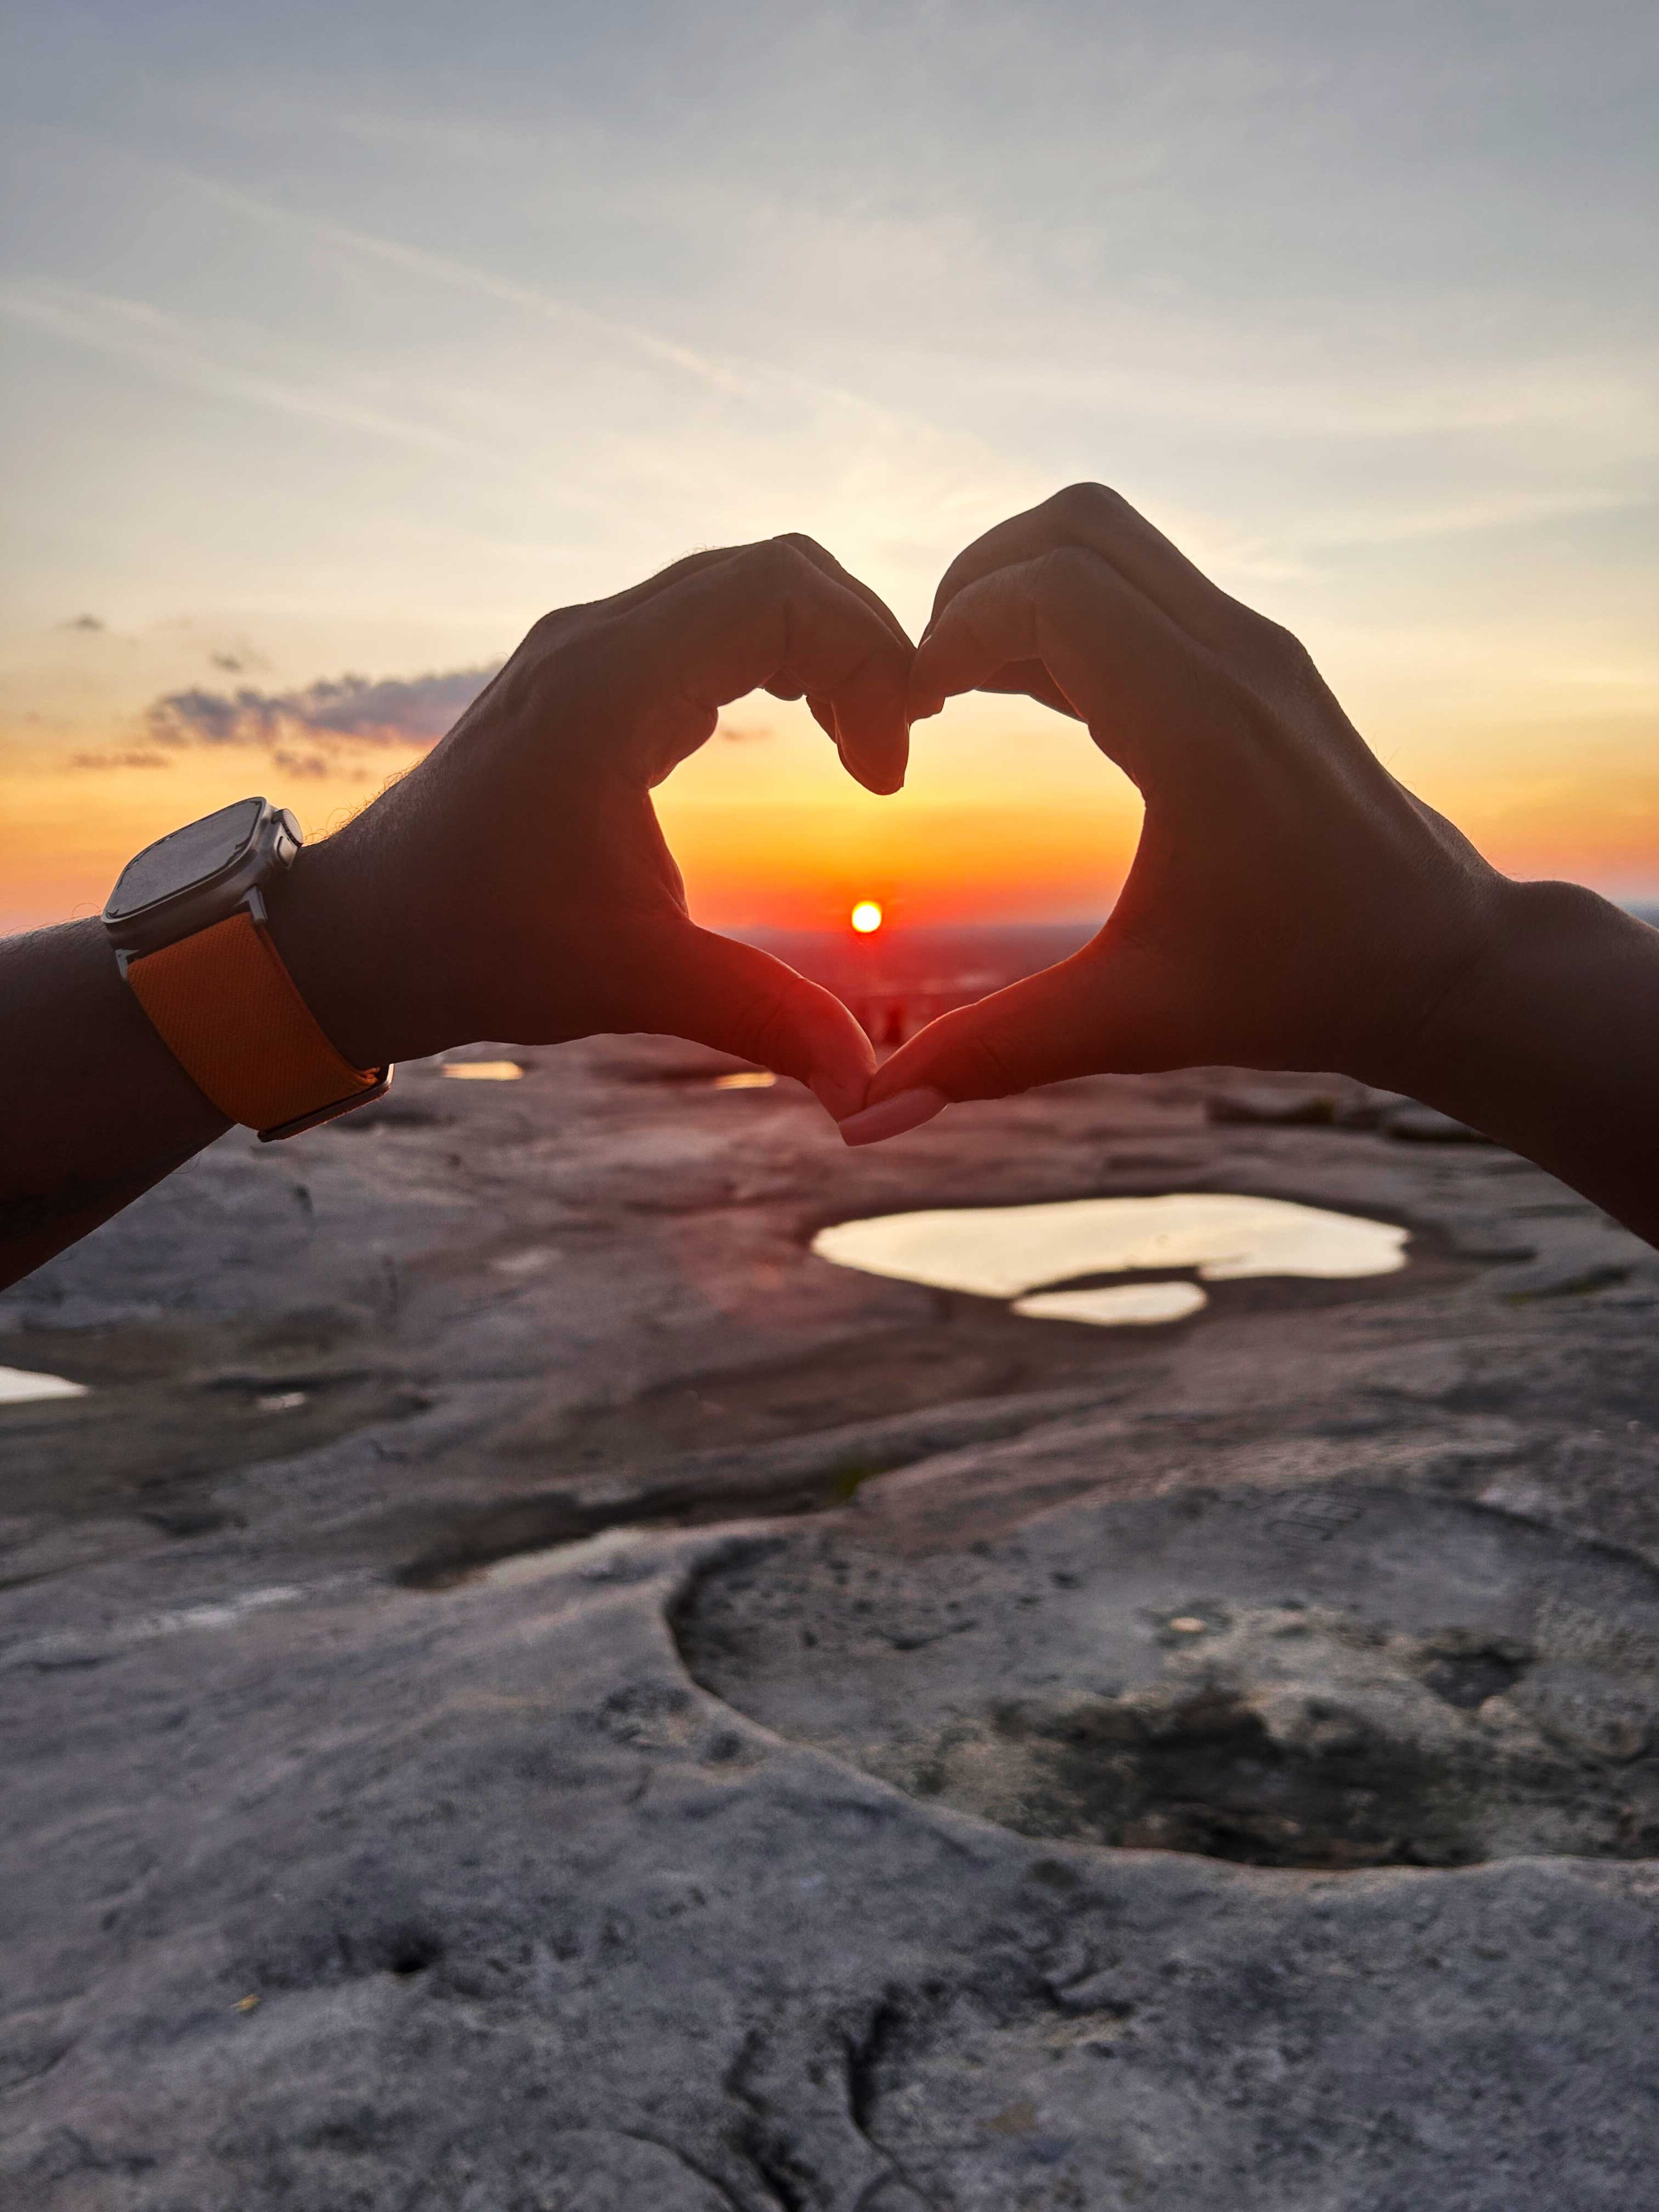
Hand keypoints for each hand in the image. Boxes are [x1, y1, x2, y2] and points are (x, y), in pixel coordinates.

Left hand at [270, 537, 913, 1118]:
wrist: (355, 937)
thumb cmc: (473, 946)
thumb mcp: (629, 981)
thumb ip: (760, 1018)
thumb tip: (870, 1093)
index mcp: (609, 685)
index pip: (782, 594)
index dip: (867, 662)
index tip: (884, 777)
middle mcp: (594, 641)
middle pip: (775, 571)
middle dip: (858, 646)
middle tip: (890, 750)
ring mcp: (584, 653)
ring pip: (739, 590)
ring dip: (818, 651)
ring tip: (859, 744)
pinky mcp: (582, 680)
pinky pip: (703, 626)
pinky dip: (771, 661)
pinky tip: (800, 734)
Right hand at [844, 483, 1512, 1139]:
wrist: (1438, 959)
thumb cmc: (1301, 987)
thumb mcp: (1140, 1022)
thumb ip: (1000, 1051)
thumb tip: (870, 1110)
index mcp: (1202, 728)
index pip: (1051, 592)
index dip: (954, 631)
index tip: (911, 715)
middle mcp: (1235, 657)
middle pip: (1077, 526)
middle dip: (976, 583)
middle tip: (928, 681)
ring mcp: (1253, 647)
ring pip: (1111, 541)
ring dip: (1021, 590)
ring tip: (962, 688)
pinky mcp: (1256, 659)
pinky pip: (1141, 585)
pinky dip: (1068, 612)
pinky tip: (1028, 695)